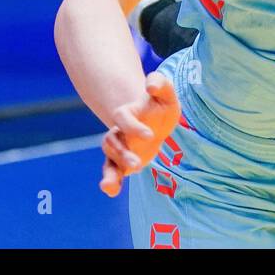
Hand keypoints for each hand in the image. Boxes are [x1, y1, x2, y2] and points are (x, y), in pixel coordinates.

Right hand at [99, 72, 180, 197]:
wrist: (158, 121)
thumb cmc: (160, 106)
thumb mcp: (166, 93)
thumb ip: (160, 83)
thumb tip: (150, 86)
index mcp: (126, 114)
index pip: (122, 118)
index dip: (133, 126)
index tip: (151, 135)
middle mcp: (119, 132)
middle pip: (112, 142)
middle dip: (122, 153)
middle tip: (138, 163)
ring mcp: (120, 149)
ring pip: (108, 160)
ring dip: (110, 172)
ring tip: (109, 185)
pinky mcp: (123, 163)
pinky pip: (112, 172)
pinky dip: (110, 182)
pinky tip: (111, 191)